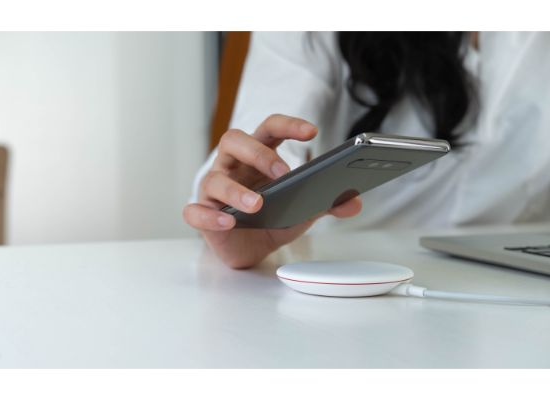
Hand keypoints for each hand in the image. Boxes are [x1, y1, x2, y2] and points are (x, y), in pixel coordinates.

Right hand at [183, 114, 361, 267]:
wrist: (250, 250)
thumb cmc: (270, 219)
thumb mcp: (301, 210)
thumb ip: (325, 203)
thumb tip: (354, 202)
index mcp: (257, 158)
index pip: (268, 129)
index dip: (288, 125)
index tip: (312, 131)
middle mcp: (232, 167)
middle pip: (234, 141)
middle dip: (258, 153)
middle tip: (283, 172)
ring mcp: (214, 190)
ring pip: (214, 178)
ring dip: (236, 190)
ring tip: (258, 205)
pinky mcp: (203, 216)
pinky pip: (195, 211)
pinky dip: (209, 215)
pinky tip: (228, 222)